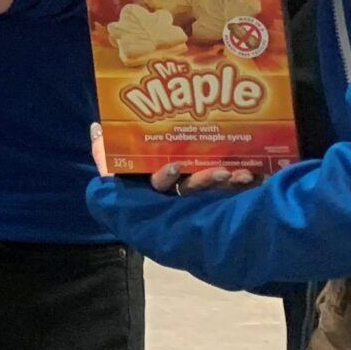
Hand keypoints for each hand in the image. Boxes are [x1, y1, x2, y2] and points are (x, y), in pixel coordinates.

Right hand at [90, 124, 259, 194]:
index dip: (166, 175)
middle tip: (221, 172)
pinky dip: (243, 186)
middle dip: (205, 180)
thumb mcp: (117, 170)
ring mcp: (197, 201)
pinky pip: (231, 195)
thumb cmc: (133, 188)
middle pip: (191, 190)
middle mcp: (177, 197)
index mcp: (154, 187)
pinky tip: (255, 176)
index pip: (158, 183)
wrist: (160, 221)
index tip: (175, 165)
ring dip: (228, 184)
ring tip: (241, 175)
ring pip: (214, 194)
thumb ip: (104, 152)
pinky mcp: (217, 202)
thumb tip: (95, 127)